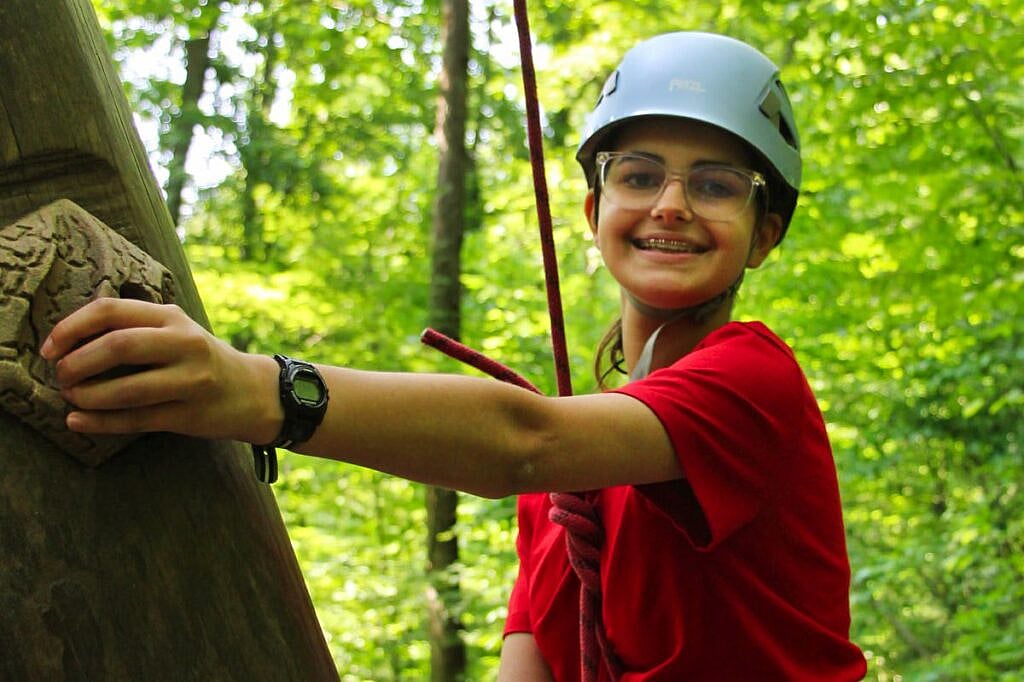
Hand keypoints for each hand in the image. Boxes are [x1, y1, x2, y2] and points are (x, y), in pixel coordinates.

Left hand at [41, 298, 281, 442]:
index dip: (72, 328)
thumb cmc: (202, 359)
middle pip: (118, 346)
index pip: (111, 310)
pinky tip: (78, 422)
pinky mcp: (190, 415)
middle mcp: (185, 344)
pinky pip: (136, 420)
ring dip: (87, 396)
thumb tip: (70, 340)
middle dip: (77, 363)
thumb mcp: (175, 330)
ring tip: (70, 399)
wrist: (254, 392)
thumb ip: (134, 327)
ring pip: (126, 389)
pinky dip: (100, 422)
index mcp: (172, 317)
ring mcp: (191, 380)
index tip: (50, 347)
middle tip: (60, 376)